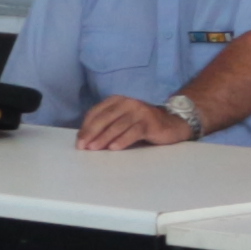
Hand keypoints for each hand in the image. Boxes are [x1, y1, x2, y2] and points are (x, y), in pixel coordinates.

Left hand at [77, 96, 191, 152]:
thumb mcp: (122, 121)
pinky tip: (114, 148)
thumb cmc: (142, 125)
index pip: (96, 112)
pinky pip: (133, 132)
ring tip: (94, 148)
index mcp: (117, 101)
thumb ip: (107, 126)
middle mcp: (127, 103)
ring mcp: (139, 111)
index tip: (78, 141)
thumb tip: (87, 140)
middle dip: (91, 133)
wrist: (172, 124)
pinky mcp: (150, 122)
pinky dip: (122, 140)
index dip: (86, 127)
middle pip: (104, 118)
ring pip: (117, 125)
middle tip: (82, 146)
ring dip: (104, 138)